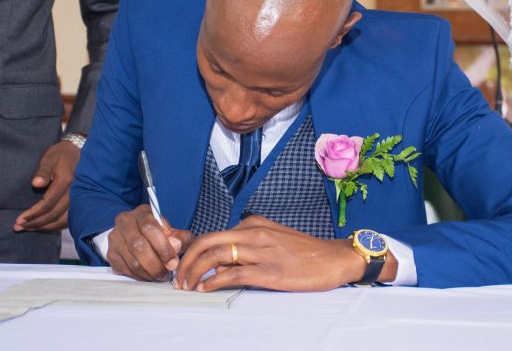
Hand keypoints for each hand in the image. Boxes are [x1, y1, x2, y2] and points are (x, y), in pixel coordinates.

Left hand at [14, 141, 80, 231]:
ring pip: (63, 219)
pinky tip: (44, 226)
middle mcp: (74, 192)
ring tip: (28, 229)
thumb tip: (36, 184)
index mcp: (66, 181)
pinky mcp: (78, 201)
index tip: (19, 220)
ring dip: (45, 226)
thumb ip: (43, 170)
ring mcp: (78, 198)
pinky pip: (68, 218)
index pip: (48, 203)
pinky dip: (55, 225)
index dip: (33, 213)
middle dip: (36, 222)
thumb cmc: (60, 154)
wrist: (77, 152)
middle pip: (55, 213)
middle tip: (18, 227)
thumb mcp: (49, 157)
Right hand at [108, 204, 193, 281]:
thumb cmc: (158, 233)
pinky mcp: (111, 253)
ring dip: (149, 273)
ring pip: (132, 261)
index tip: (173, 262)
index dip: (162, 247)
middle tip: (166, 273)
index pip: (149, 228)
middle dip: (156, 264)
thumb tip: (176, 246)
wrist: (137, 234)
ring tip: (160, 276)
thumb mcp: (173, 232)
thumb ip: (180, 238)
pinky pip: (125, 269)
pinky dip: (139, 276)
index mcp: (142, 213)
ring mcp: (115, 238)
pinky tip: (148, 276)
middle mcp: (125, 222)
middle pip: (139, 246)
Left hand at [174, 215, 397, 291]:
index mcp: (254, 224)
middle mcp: (255, 232)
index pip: (213, 234)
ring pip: (217, 255)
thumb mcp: (273, 240)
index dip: (192, 251)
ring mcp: (262, 250)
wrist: (335, 258)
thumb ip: (247, 247)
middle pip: (208, 241)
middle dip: (186, 260)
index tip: (183, 265)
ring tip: (187, 285)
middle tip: (177, 277)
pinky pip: (234, 273)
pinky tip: (206, 288)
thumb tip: (218, 264)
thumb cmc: (305, 252)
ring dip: (195, 271)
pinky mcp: (270, 271)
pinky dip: (214, 280)